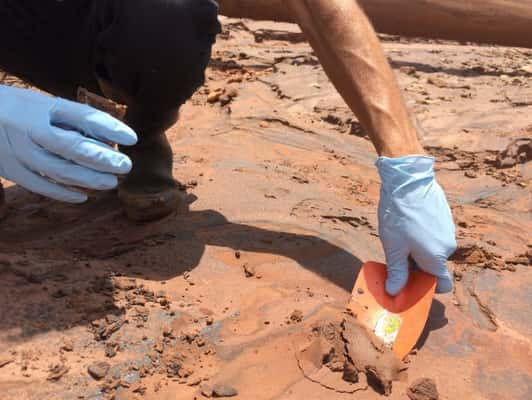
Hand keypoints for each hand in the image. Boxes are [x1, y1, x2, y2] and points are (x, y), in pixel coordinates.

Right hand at [0, 85, 136, 202]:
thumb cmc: (16, 109)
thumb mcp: (41, 104)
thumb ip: (71, 120)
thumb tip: (109, 138)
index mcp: (39, 106)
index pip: (81, 116)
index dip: (109, 127)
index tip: (132, 138)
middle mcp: (27, 127)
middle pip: (70, 146)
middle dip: (102, 159)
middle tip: (125, 166)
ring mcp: (16, 150)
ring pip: (58, 170)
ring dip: (88, 179)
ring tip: (111, 183)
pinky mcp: (9, 169)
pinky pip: (39, 185)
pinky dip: (63, 193)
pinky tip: (83, 195)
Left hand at [376, 155, 455, 294]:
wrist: (407, 180)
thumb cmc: (399, 215)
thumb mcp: (393, 247)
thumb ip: (397, 272)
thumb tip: (395, 292)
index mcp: (436, 257)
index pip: (442, 284)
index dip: (426, 288)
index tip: (408, 285)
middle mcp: (448, 246)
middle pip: (433, 267)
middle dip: (415, 267)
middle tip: (395, 257)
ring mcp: (448, 230)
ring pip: (432, 250)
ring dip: (416, 250)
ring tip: (398, 236)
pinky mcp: (444, 218)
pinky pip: (433, 236)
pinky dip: (421, 237)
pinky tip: (406, 224)